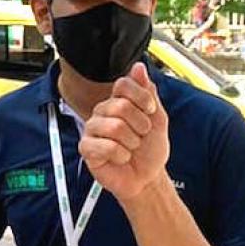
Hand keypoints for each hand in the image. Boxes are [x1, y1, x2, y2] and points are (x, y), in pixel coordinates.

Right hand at [79, 62, 170, 200]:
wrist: (147, 178)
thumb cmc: (149, 150)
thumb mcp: (157, 118)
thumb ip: (148, 93)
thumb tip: (138, 67)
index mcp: (117, 102)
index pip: (123, 84)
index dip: (141, 97)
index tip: (150, 111)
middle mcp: (102, 112)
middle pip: (120, 106)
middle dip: (140, 125)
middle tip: (141, 136)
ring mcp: (92, 130)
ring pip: (114, 127)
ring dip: (131, 142)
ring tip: (131, 148)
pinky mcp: (86, 149)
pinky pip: (104, 146)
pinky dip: (120, 155)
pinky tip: (120, 158)